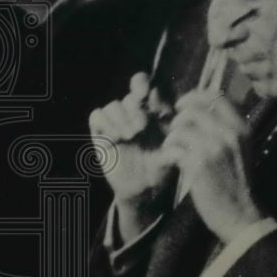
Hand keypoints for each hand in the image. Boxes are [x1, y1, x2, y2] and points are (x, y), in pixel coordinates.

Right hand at [89, 72, 176, 237]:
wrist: (140, 190)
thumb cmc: (159, 171)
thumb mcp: (169, 161)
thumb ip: (172, 154)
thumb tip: (179, 150)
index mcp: (154, 113)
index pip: (147, 87)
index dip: (143, 85)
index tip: (146, 97)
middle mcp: (135, 114)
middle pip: (130, 97)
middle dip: (135, 110)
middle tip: (141, 128)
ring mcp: (118, 122)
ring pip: (113, 105)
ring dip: (121, 119)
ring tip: (129, 136)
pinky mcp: (101, 132)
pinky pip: (97, 115)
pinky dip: (105, 123)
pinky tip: (115, 138)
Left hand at [161, 89, 261, 243]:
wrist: (242, 215)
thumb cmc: (237, 182)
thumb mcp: (239, 149)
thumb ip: (225, 128)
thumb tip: (200, 109)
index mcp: (240, 128)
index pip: (215, 95)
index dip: (193, 96)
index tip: (182, 105)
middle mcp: (229, 133)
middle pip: (192, 109)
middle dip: (178, 119)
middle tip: (175, 131)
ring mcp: (214, 148)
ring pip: (180, 128)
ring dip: (171, 138)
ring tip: (173, 149)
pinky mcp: (199, 164)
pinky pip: (174, 148)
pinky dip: (168, 153)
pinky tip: (172, 162)